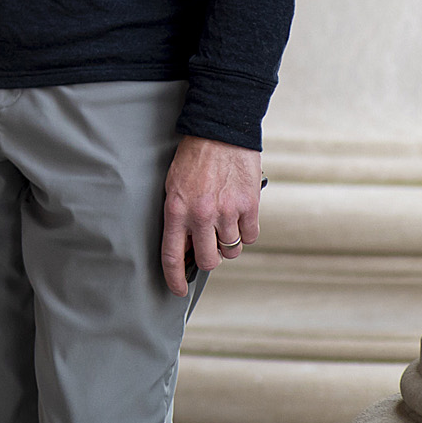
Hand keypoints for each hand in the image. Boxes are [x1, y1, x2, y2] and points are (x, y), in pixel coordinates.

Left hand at [162, 135, 261, 295]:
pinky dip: (245, 232)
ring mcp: (226, 212)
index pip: (172, 255)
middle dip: (208, 259)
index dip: (174, 278)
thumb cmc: (193, 159)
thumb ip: (177, 217)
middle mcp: (200, 215)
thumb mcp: (173, 186)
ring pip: (230, 250)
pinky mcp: (249, 207)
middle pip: (207, 260)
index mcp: (176, 209)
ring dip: (227, 244)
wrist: (220, 132)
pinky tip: (239, 216)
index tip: (177, 290)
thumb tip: (183, 246)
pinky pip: (250, 236)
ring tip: (223, 224)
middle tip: (209, 247)